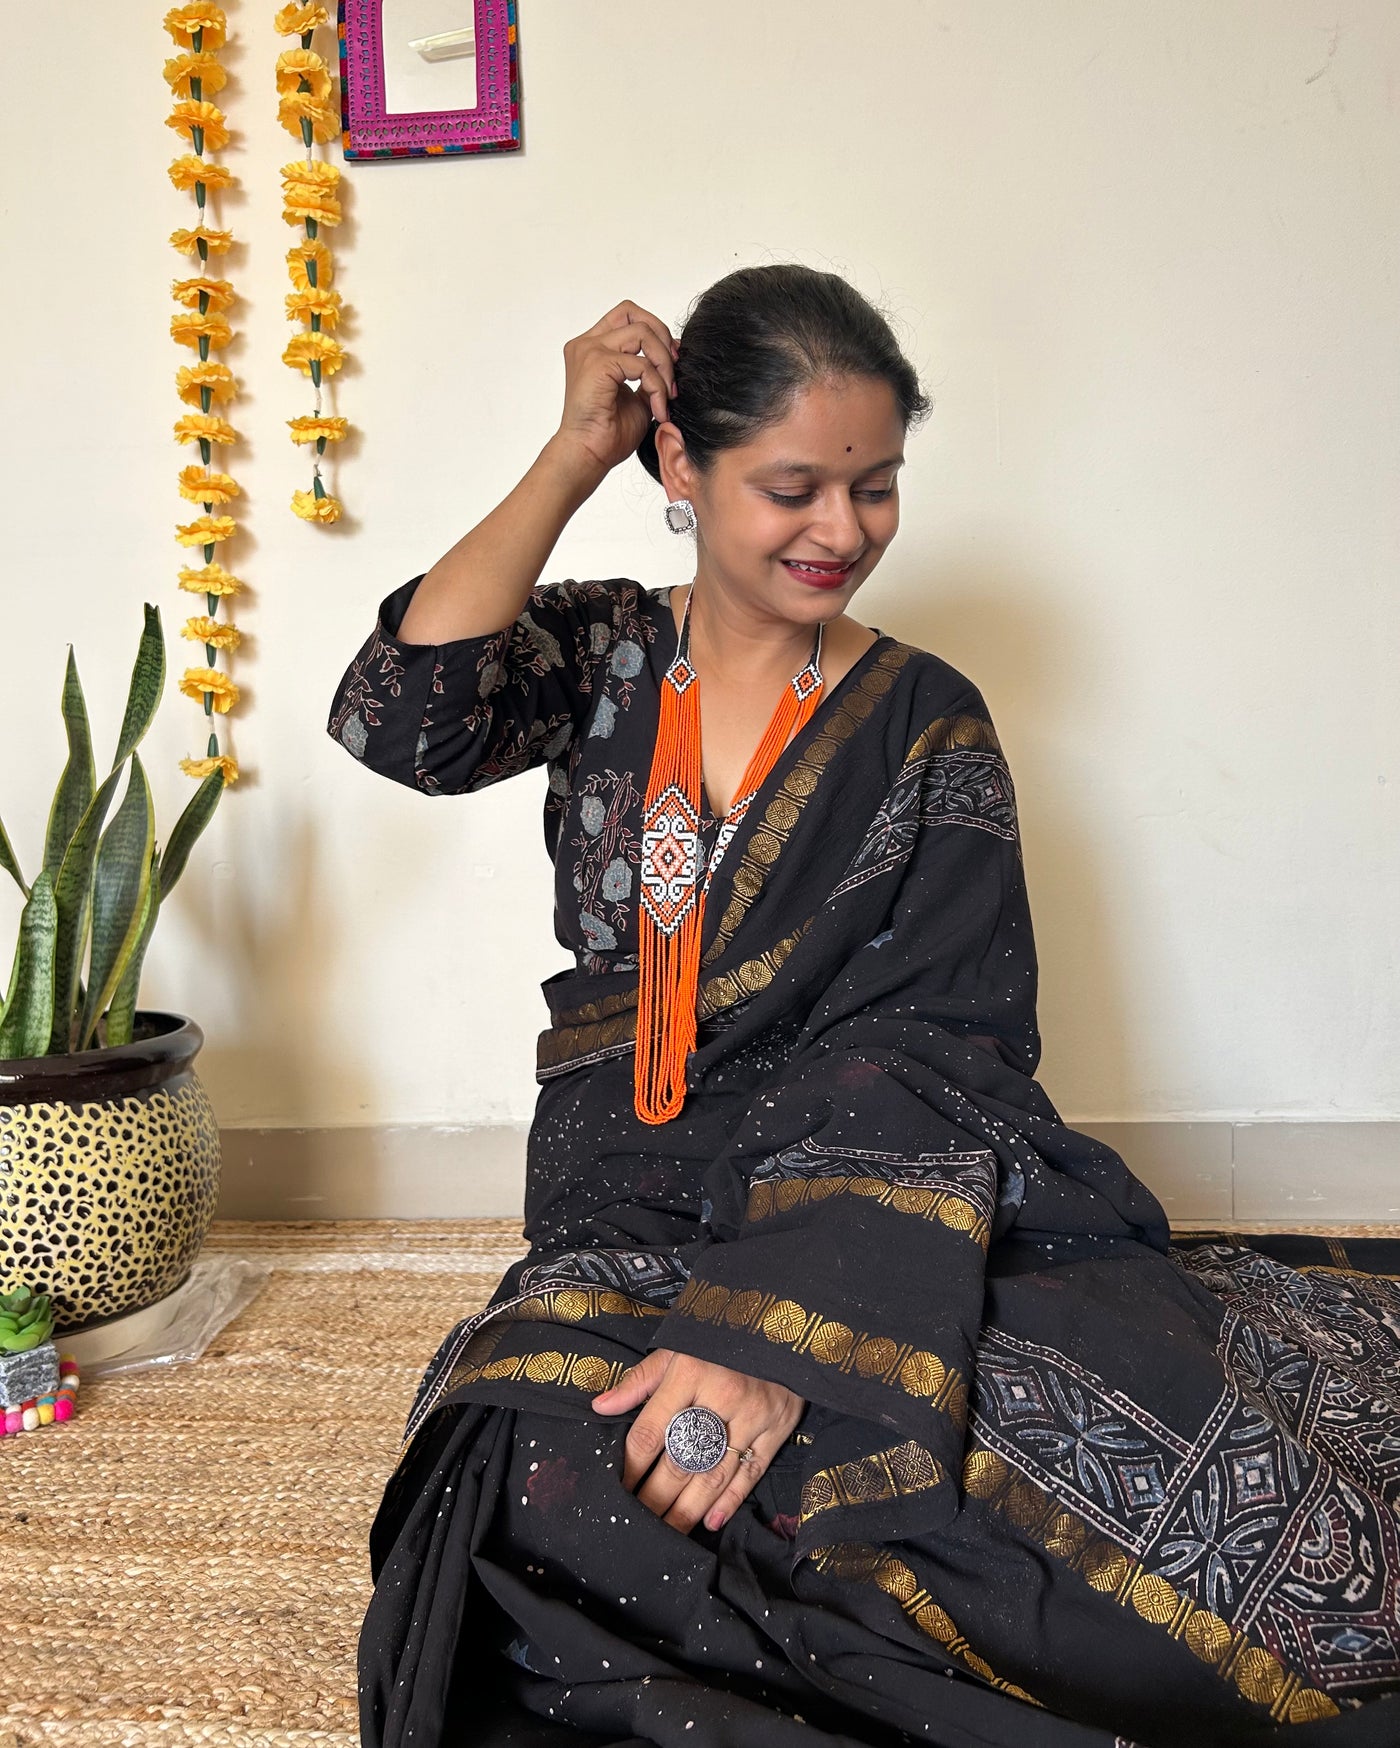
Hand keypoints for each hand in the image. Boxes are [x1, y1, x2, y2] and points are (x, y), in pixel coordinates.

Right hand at [551, 299, 678, 477]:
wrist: (589, 455)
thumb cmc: (607, 433)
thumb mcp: (638, 395)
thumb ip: (650, 370)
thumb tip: (675, 349)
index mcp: (591, 347)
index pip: (626, 315)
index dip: (654, 330)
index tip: (671, 362)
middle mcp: (586, 344)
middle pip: (634, 313)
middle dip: (662, 339)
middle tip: (672, 375)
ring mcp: (589, 351)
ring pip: (643, 333)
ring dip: (663, 365)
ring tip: (666, 396)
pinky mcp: (598, 364)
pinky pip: (643, 364)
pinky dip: (657, 386)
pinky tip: (658, 409)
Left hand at [591, 1347, 804, 1534]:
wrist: (780, 1320)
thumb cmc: (718, 1338)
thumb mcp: (676, 1348)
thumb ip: (640, 1381)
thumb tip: (601, 1407)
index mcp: (689, 1373)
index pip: (652, 1432)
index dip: (631, 1466)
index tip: (618, 1488)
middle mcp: (722, 1397)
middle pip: (682, 1460)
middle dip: (656, 1498)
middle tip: (639, 1526)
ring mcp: (754, 1415)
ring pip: (716, 1474)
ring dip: (689, 1509)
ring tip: (668, 1532)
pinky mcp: (779, 1427)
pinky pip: (752, 1472)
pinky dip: (731, 1501)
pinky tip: (711, 1521)